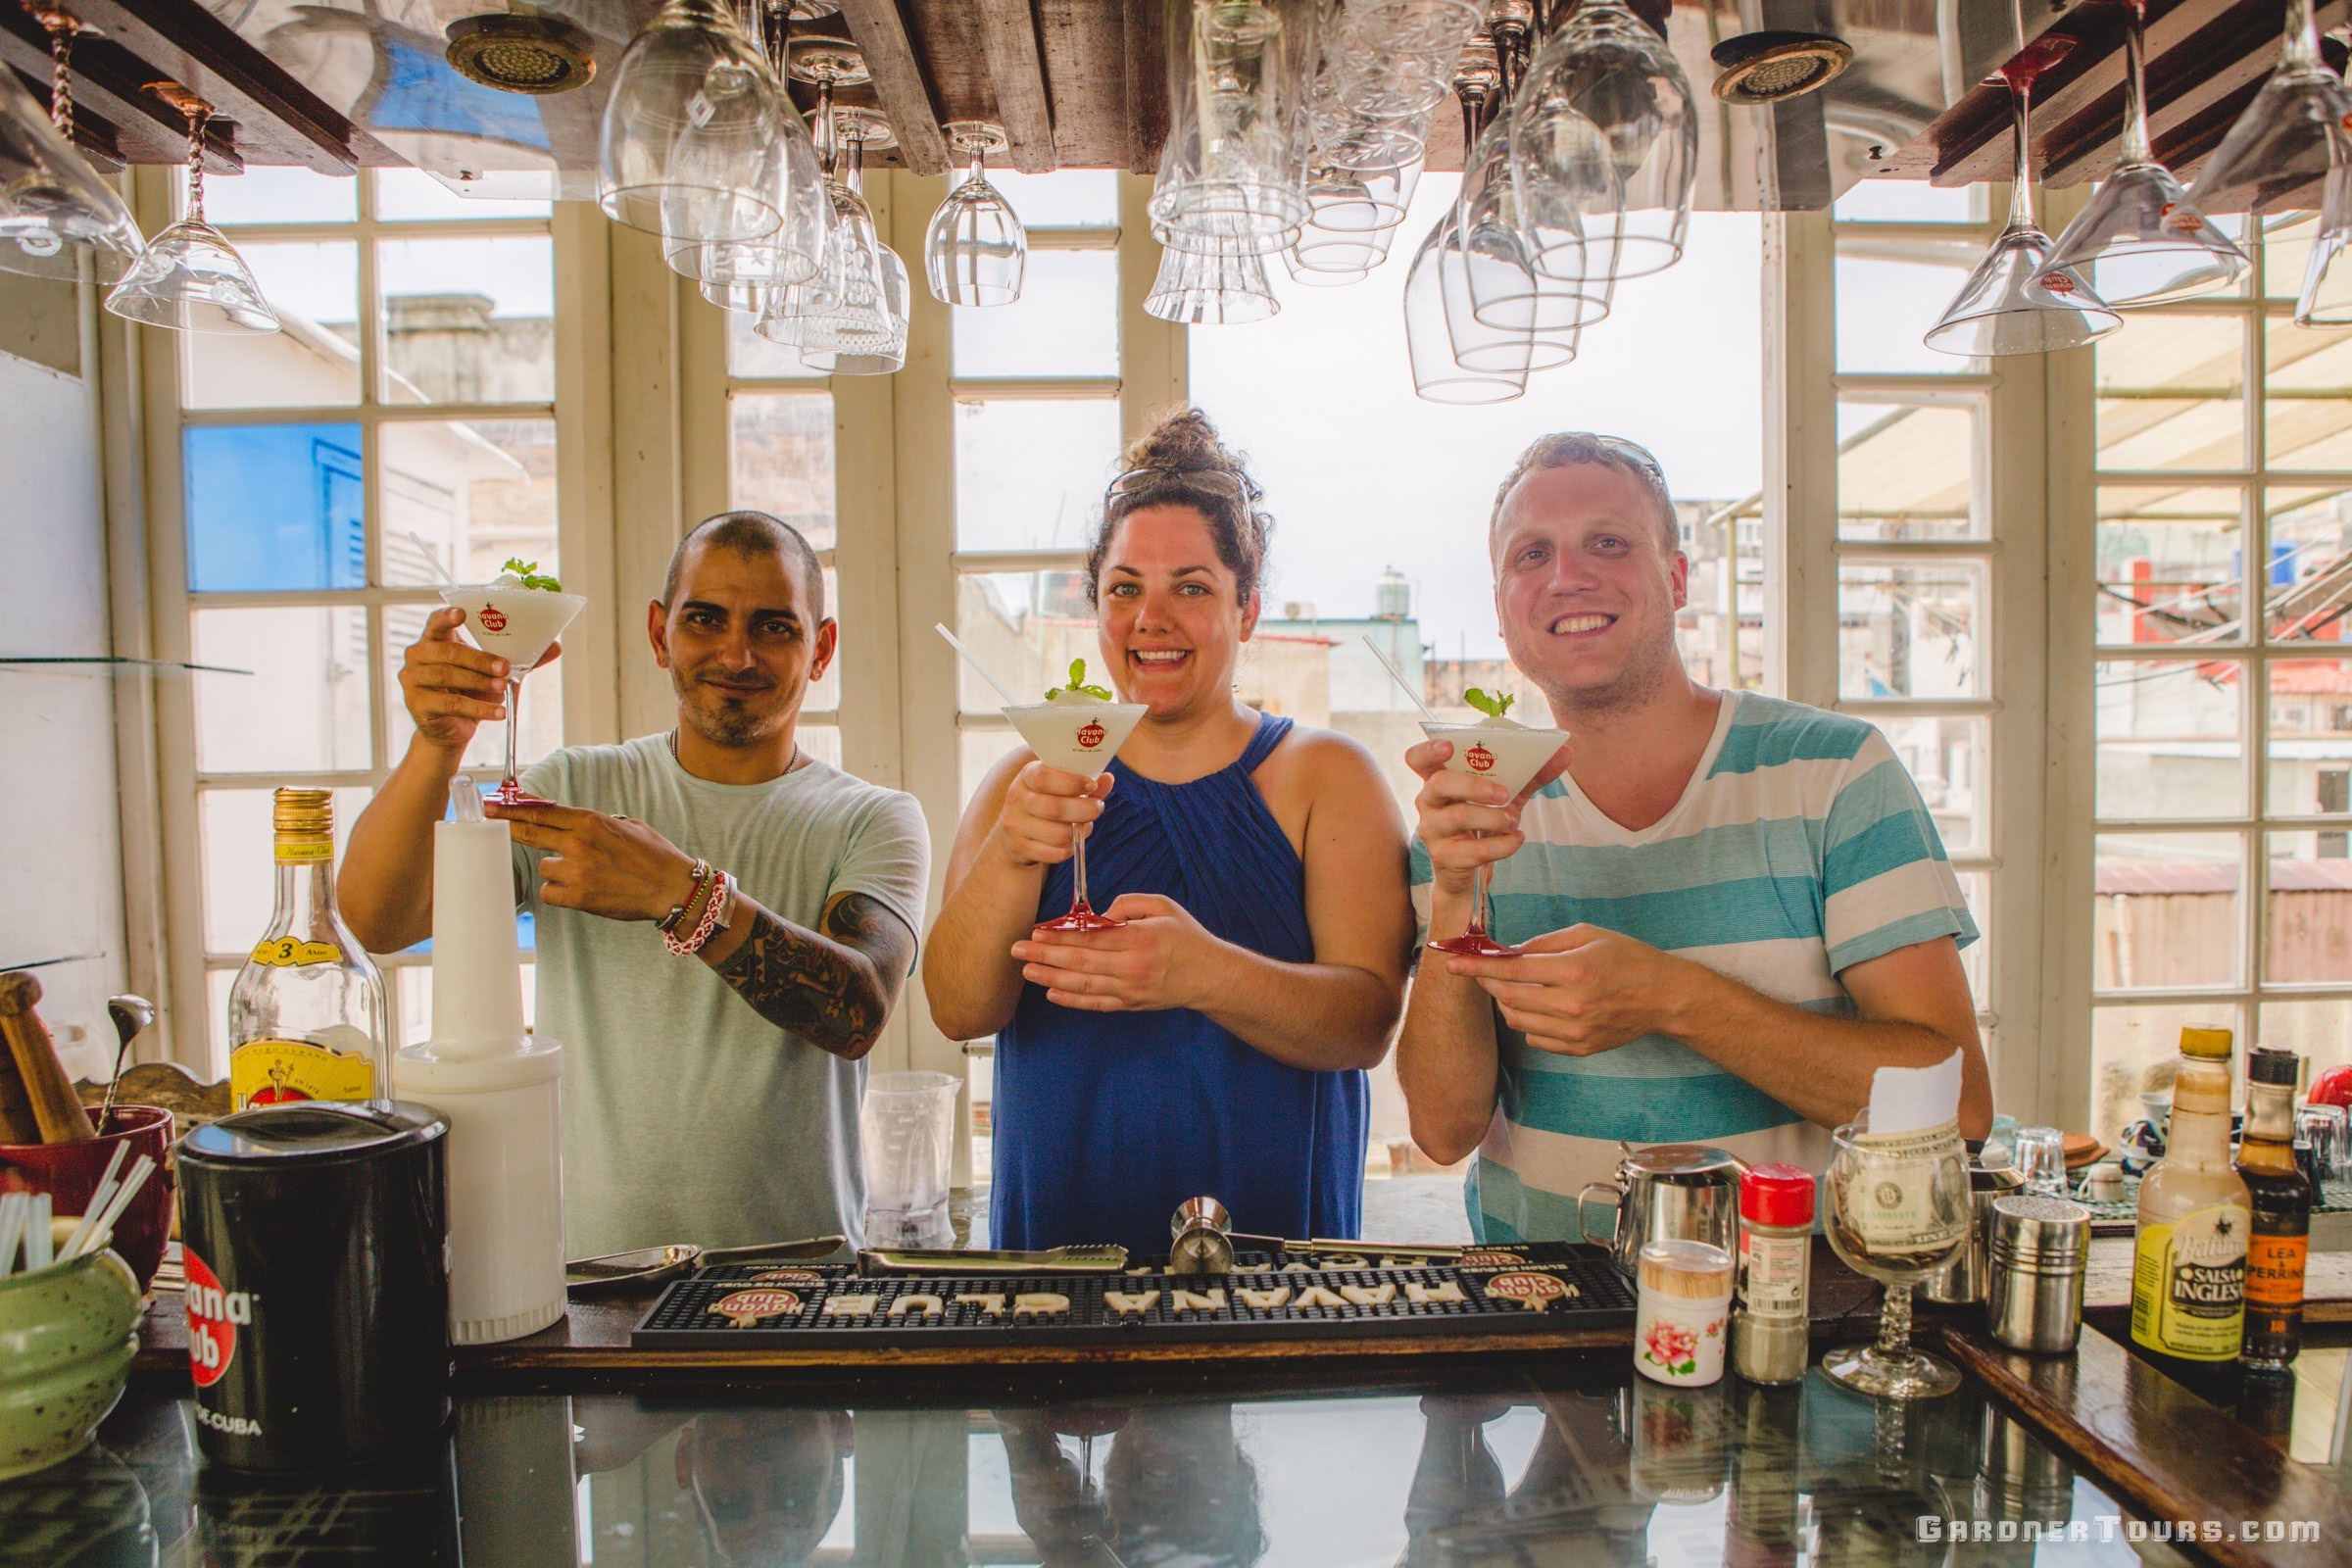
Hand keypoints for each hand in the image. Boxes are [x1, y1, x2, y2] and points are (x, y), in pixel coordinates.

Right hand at [397, 607, 559, 755]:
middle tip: (504, 667)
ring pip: (447, 676)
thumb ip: (521, 660)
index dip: (447, 616)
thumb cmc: (470, 692)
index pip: (435, 622)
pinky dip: (478, 708)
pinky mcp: (418, 704)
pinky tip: (498, 712)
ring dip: (479, 682)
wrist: (452, 729)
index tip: (462, 613)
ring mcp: (413, 680)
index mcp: (434, 640)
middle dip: (479, 659)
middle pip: (448, 651)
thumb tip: (556, 647)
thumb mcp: (494, 673)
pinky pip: (450, 703)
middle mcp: (418, 656)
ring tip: (503, 688)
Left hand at [488, 802, 696, 922]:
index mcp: (591, 821)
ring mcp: (577, 870)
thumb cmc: (653, 855)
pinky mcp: (578, 896)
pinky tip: (580, 890)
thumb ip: (594, 823)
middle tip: (489, 822)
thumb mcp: (626, 826)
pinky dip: (559, 892)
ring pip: (544, 866)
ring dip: (556, 870)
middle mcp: (580, 843)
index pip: (542, 812)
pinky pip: (549, 892)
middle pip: (529, 833)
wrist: (671, 888)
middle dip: (507, 827)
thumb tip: (566, 822)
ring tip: (585, 874)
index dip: (513, 808)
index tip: (492, 806)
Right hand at [992, 760, 1114, 869]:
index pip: (1044, 777)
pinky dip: (1069, 849)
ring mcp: (1016, 825)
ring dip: (1079, 832)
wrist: (1014, 830)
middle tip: (1097, 808)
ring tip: (1085, 825)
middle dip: (1085, 810)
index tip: (1092, 785)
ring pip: (1058, 834)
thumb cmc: (1045, 800)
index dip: (1072, 782)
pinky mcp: (1020, 848)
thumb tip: (1107, 779)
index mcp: (1027, 776)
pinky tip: (1072, 841)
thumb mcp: (1059, 785)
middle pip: (1055, 808)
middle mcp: (1017, 799)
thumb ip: (1084, 782)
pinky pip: (1054, 854)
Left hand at [1008, 893, 1214, 1011]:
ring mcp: (1130, 990)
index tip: (1037, 932)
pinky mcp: (1130, 1005)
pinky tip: (1051, 994)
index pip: (1090, 940)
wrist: (1210, 977)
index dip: (1060, 937)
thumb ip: (1129, 904)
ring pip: (1082, 986)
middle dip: (1044, 957)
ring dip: (1050, 979)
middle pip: (1079, 964)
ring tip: (1027, 971)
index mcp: (1139, 940)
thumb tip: (1100, 914)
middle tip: (1017, 951)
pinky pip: (1095, 1004)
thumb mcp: (1164, 907)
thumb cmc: (1187, 938)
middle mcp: (1132, 968)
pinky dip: (1071, 1001)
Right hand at [1405, 734, 1569, 897]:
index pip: (1416, 759)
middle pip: (1438, 783)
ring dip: (1493, 817)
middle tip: (1503, 793)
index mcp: (1437, 779)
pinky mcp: (1445, 858)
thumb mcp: (1505, 795)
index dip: (1428, 750)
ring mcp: (1432, 831)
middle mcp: (1428, 803)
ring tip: (1514, 821)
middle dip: (1474, 785)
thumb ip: (1532, 774)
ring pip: (1458, 816)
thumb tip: (1566, 751)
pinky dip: (1502, 845)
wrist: (1469, 871)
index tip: (1448, 746)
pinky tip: (1516, 840)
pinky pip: (1474, 850)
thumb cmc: (1483, 821)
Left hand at [1442, 923, 1691, 1056]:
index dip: (1476, 966)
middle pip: (1508, 997)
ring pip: (1517, 1020)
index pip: (1511, 969)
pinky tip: (1541, 1006)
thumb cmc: (1627, 958)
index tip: (1452, 963)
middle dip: (1489, 982)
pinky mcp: (1579, 1048)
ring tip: (1517, 986)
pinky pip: (1536, 1037)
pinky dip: (1529, 1021)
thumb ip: (1544, 943)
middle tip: (1485, 971)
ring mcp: (1575, 1031)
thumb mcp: (1586, 935)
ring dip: (1507, 1002)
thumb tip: (1509, 951)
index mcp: (1573, 971)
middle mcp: (1571, 1005)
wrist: (1663, 996)